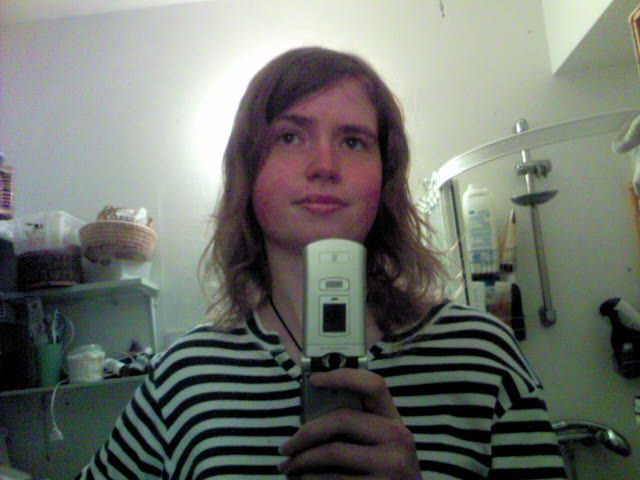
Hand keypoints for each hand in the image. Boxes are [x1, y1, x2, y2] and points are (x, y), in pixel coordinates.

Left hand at [278, 368, 420, 478]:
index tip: (314, 379)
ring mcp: (390, 465)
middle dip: (305, 433)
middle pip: (342, 420)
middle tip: (285, 447)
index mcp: (395, 421)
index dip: (342, 376)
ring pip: (331, 453)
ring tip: (288, 467)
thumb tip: (310, 413)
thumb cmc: (383, 472)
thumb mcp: (380, 444)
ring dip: (301, 461)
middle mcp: (398, 439)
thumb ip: (356, 425)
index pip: (373, 384)